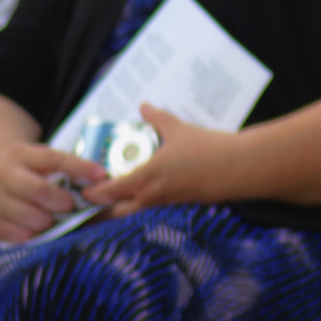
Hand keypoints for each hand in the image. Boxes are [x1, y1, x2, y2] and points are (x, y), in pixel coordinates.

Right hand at [0, 142, 107, 244]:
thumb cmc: (21, 172)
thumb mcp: (36, 160)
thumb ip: (63, 168)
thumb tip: (103, 181)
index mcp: (20, 154)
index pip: (54, 159)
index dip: (80, 168)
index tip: (101, 176)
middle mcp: (3, 175)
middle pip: (39, 190)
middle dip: (61, 201)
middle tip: (71, 206)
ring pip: (27, 216)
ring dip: (48, 221)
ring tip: (54, 219)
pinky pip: (15, 234)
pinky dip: (32, 234)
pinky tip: (37, 229)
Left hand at [82, 105, 242, 215]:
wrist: (240, 168)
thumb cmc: (208, 149)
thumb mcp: (179, 130)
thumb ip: (157, 119)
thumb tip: (143, 106)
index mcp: (144, 178)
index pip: (106, 192)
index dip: (90, 192)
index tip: (80, 189)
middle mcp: (150, 196)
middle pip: (113, 213)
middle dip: (97, 211)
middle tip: (85, 205)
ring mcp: (165, 204)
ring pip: (131, 214)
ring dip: (117, 210)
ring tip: (107, 204)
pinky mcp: (179, 206)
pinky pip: (150, 210)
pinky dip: (139, 206)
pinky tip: (141, 196)